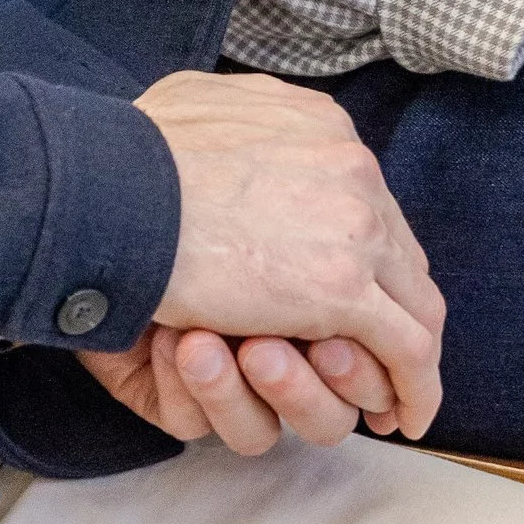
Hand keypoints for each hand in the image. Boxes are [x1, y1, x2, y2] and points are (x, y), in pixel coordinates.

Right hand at [82, 70, 444, 457]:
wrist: (108, 188)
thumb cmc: (123, 157)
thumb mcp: (192, 103)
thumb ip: (230, 122)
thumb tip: (227, 124)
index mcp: (321, 127)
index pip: (369, 203)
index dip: (367, 258)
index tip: (355, 295)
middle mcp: (353, 170)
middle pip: (402, 255)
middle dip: (398, 311)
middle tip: (387, 357)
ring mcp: (355, 230)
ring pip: (414, 307)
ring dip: (406, 358)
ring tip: (401, 398)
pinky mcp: (341, 291)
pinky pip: (407, 349)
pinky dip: (413, 388)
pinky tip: (404, 419)